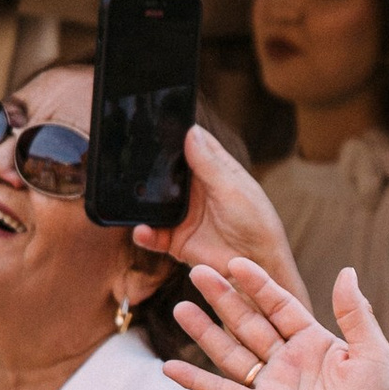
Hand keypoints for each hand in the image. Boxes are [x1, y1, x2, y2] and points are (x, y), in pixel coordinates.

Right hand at [136, 124, 301, 295]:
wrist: (258, 266)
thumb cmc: (257, 224)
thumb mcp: (233, 189)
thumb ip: (209, 164)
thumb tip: (191, 132)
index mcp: (214, 170)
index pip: (191, 144)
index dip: (174, 133)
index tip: (154, 122)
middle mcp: (196, 190)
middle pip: (165, 171)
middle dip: (149, 167)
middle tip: (130, 161)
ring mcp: (184, 214)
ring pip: (154, 202)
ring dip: (142, 201)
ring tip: (131, 198)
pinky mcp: (176, 239)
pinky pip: (153, 234)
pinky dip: (144, 233)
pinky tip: (142, 230)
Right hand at [167, 253, 388, 389]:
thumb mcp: (373, 351)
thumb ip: (355, 313)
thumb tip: (347, 271)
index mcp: (316, 342)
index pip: (280, 306)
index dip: (258, 284)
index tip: (235, 262)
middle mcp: (290, 362)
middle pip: (249, 323)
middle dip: (224, 298)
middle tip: (197, 271)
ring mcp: (273, 387)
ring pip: (231, 353)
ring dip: (204, 332)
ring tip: (180, 308)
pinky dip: (196, 381)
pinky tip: (168, 367)